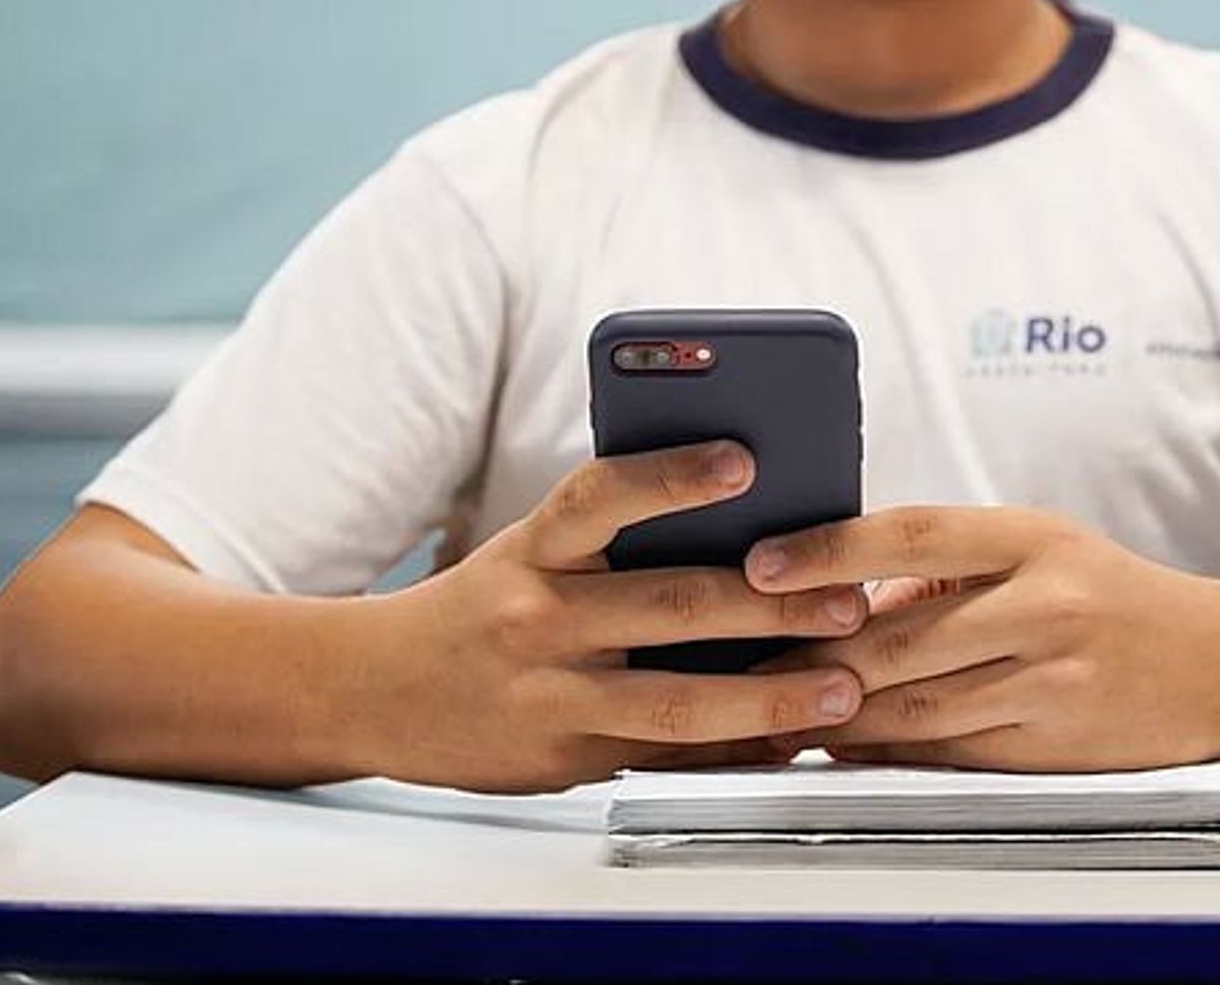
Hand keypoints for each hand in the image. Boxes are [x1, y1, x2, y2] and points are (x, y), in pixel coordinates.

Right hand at [354, 441, 866, 791]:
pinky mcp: (564, 759)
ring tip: (843, 688)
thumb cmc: (482, 608)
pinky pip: (664, 755)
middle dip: (770, 605)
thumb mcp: (530, 554)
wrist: (372, 691)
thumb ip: (614, 542)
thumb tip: (746, 525)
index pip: (602, 497)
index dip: (673, 476)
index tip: (744, 460)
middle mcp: (538, 617)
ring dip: (769, 696)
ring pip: (674, 700)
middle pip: (667, 604)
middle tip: (847, 601)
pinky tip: (792, 741)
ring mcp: (550, 696)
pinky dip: (733, 749)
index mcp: (532, 549)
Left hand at [750, 507, 1219, 770]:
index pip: (909, 531)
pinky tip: (840, 743)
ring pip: (909, 704)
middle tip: (740, 656)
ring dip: (831, 712)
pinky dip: (881, 750)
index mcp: (1032, 538)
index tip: (760, 563)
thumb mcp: (1042, 549)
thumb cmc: (1113, 598)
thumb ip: (946, 567)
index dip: (826, 549)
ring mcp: (1048, 680)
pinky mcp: (1050, 747)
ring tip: (773, 707)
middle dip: (806, 654)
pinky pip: (942, 752)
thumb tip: (840, 595)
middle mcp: (1042, 605)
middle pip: (894, 636)